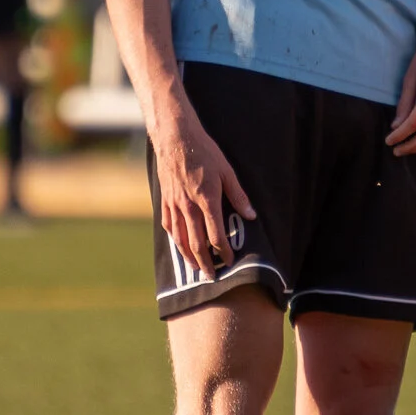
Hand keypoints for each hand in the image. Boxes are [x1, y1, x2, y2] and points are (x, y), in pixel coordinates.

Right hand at [152, 104, 254, 274]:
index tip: (230, 260)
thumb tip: (251, 215)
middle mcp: (188, 206)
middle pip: (196, 243)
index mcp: (207, 200)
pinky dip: (174, 239)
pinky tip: (179, 245)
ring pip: (179, 238)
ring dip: (188, 256)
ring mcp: (174, 204)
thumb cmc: (204, 152)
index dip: (224, 251)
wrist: (175, 137)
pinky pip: (168, 225)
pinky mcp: (164, 200)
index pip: (215, 235)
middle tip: (211, 277)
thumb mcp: (227, 171)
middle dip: (205, 262)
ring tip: (196, 267)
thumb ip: (238, 196)